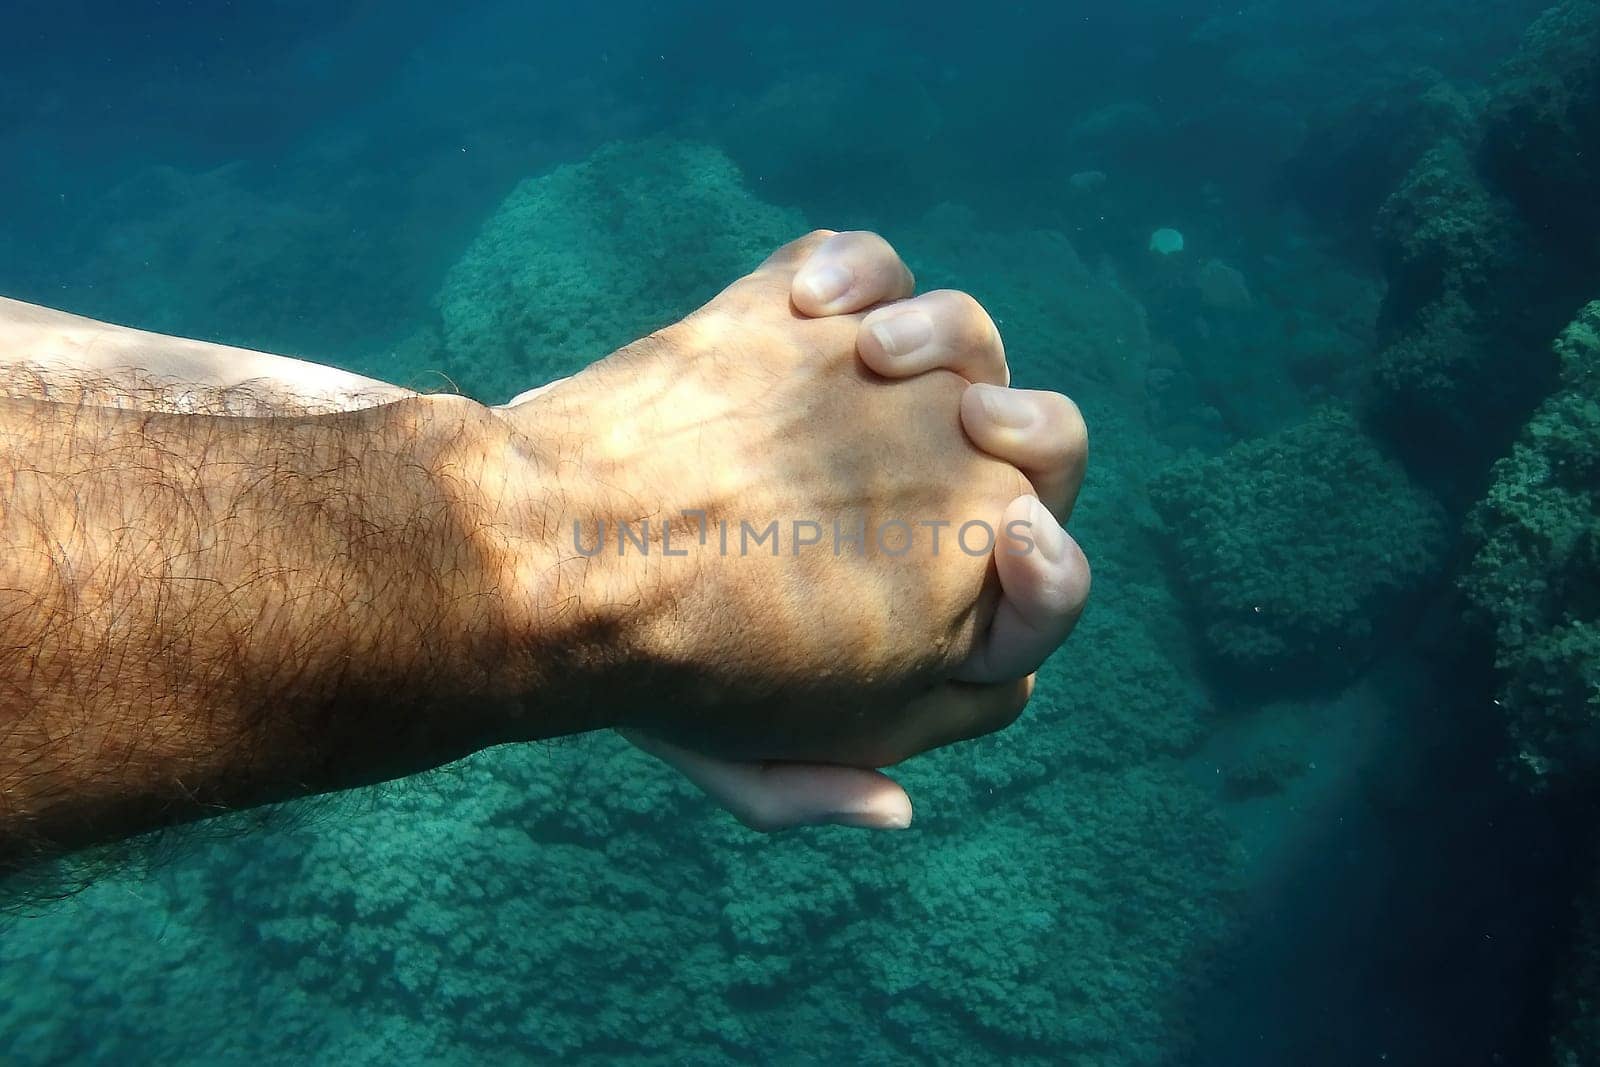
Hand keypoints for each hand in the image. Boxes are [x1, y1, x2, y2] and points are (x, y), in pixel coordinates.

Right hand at [489, 231, 1088, 798]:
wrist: (544, 545)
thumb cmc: (645, 655)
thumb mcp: (724, 751)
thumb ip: (803, 786)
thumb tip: (896, 804)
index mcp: (945, 605)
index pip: (1045, 596)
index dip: (1051, 578)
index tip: (1020, 549)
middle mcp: (933, 495)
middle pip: (1041, 452)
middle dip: (1031, 432)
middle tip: (979, 421)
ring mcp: (880, 403)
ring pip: (967, 343)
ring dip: (942, 335)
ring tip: (870, 349)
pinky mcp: (812, 330)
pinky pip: (870, 271)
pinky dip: (853, 269)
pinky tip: (804, 300)